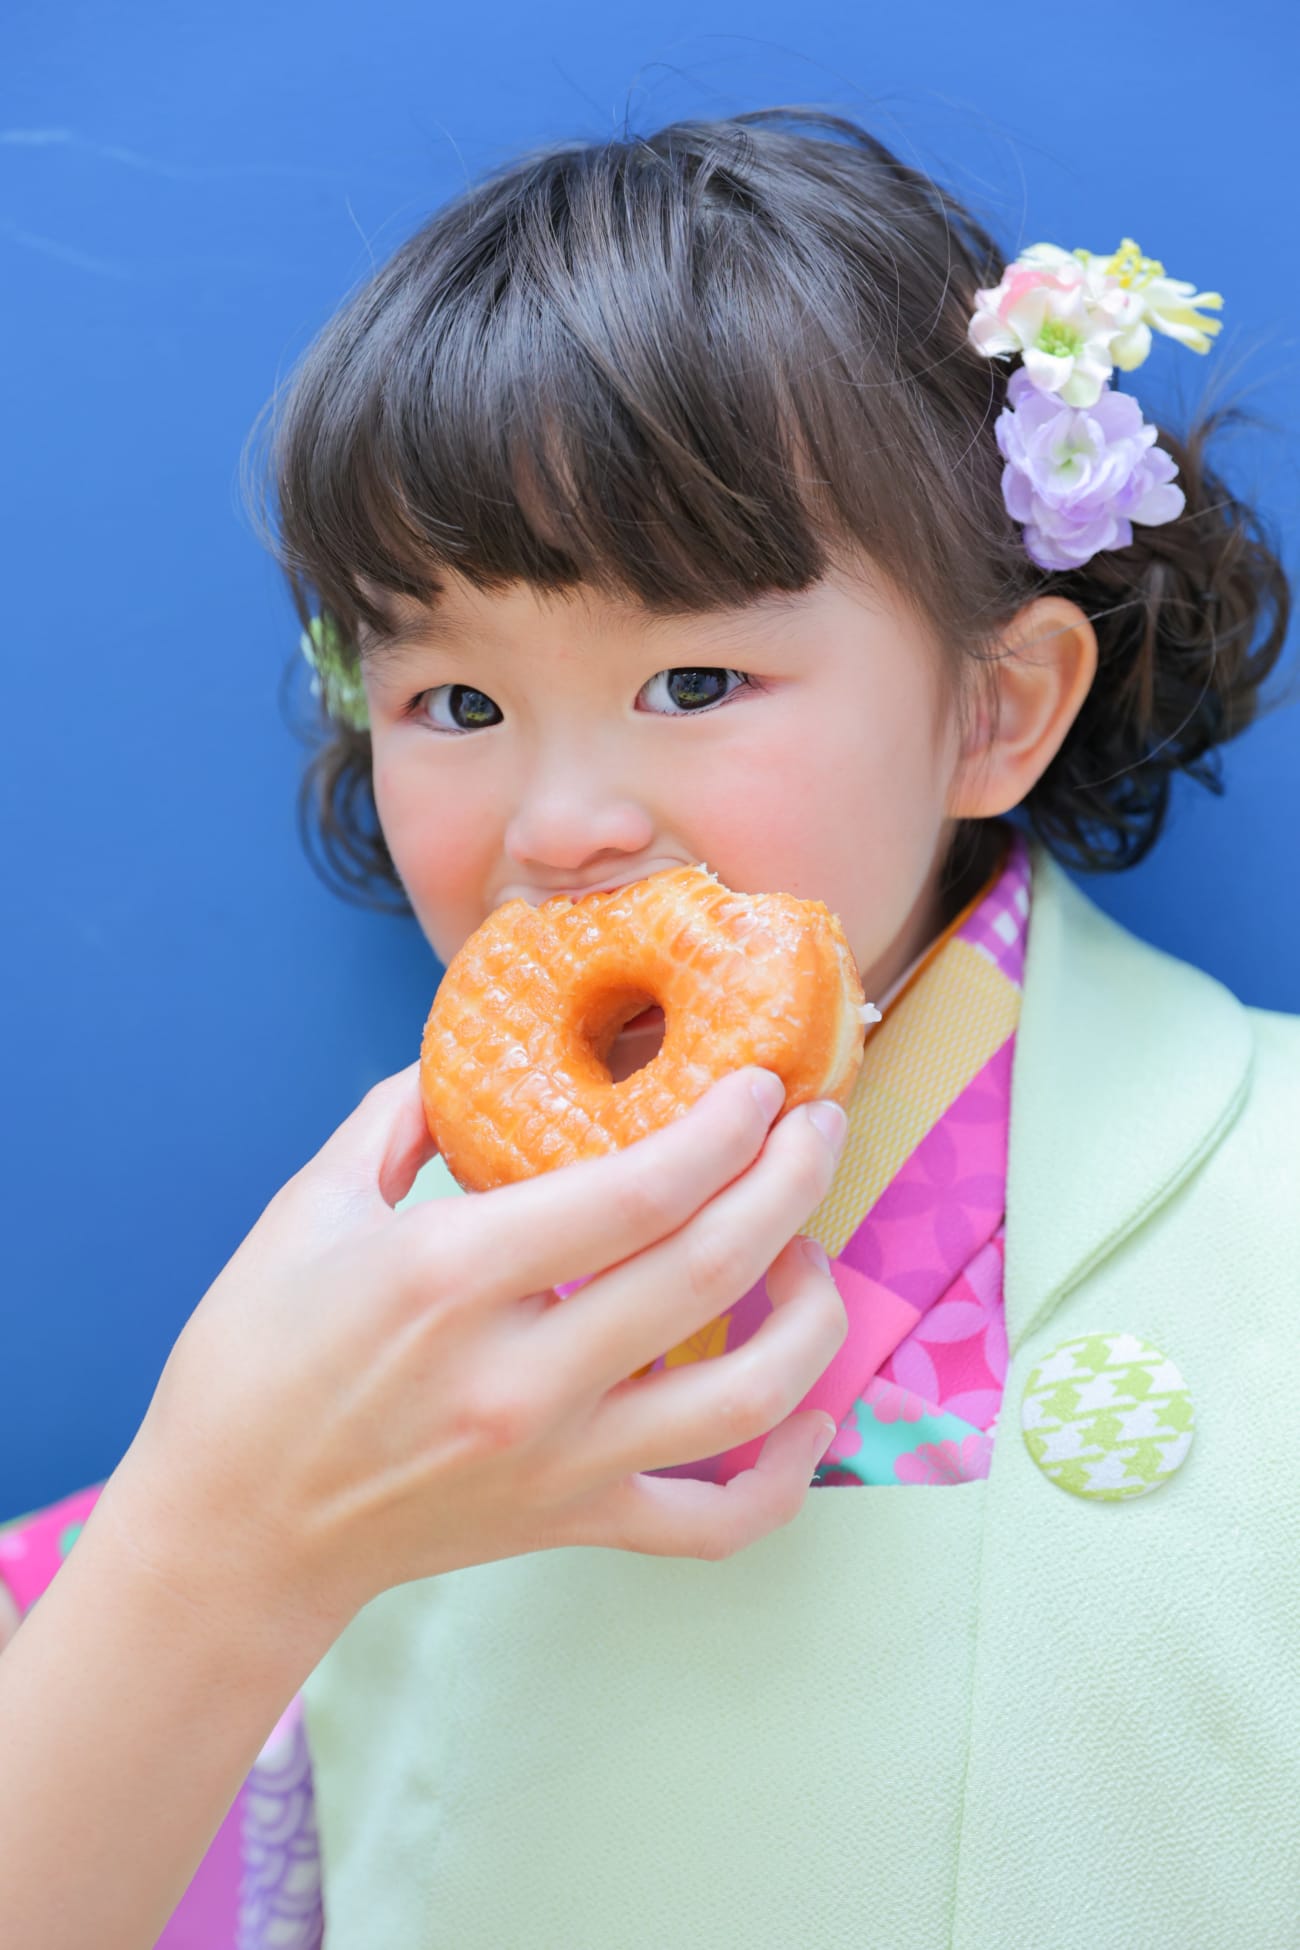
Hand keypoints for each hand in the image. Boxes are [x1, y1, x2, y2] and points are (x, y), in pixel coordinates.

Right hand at [105, 1062, 847, 1635]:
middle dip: (792, 1180)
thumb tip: (477, 1058)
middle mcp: (522, 1375)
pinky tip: (811, 1412)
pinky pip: (716, 1522)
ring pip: (747, 1396)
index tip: (763, 1084)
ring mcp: (559, 1463)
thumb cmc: (253, 1363)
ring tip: (807, 1254)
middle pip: (710, 1268)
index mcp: (452, 1275)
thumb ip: (397, 1116)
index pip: (635, 1192)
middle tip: (821, 1125)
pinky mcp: (574, 1526)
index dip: (722, 1128)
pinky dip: (787, 1476)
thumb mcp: (306, 1210)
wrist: (228, 1533)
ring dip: (810, 1314)